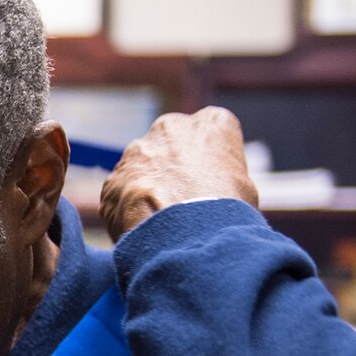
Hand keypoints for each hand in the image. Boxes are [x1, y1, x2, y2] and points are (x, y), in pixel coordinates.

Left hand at [98, 108, 256, 241]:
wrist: (185, 233)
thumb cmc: (224, 211)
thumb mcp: (242, 188)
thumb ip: (222, 175)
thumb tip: (211, 191)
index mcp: (210, 123)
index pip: (208, 134)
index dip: (207, 163)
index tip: (208, 183)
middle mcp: (169, 127)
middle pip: (169, 147)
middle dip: (171, 168)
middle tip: (181, 200)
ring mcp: (136, 151)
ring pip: (141, 169)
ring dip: (147, 188)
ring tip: (162, 220)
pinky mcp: (112, 178)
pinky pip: (121, 194)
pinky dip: (128, 210)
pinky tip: (142, 229)